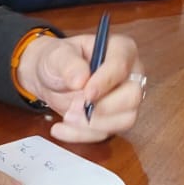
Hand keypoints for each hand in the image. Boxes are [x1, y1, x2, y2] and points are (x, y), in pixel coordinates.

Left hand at [17, 31, 143, 142]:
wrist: (50, 78)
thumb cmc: (59, 60)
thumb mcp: (57, 55)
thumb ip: (68, 64)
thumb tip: (81, 80)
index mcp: (121, 49)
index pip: (121, 66)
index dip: (105, 82)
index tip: (87, 94)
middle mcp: (130, 75)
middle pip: (133, 96)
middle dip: (103, 108)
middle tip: (73, 109)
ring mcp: (126, 99)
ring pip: (125, 119)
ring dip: (93, 125)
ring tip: (66, 117)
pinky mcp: (116, 119)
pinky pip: (107, 133)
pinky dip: (82, 135)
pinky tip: (62, 128)